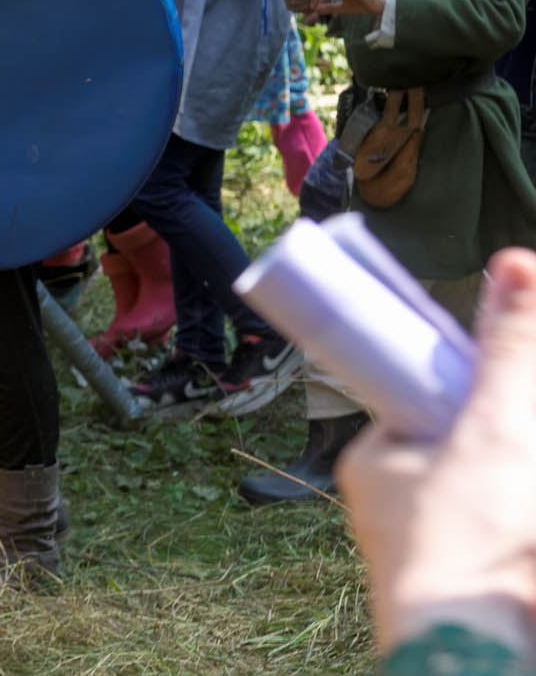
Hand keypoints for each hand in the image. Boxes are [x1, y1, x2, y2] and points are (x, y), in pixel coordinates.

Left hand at [338, 248, 535, 657]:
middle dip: (512, 435)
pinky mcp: (468, 574)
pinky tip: (519, 528)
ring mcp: (429, 543)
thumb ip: (510, 351)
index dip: (474, 378)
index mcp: (377, 457)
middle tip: (519, 461)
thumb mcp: (498, 429)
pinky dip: (517, 521)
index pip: (422, 391)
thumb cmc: (470, 541)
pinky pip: (499, 525)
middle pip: (465, 438)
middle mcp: (393, 501)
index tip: (512, 385)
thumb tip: (516, 259)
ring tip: (516, 501)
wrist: (482, 658)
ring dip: (516, 481)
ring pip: (489, 483)